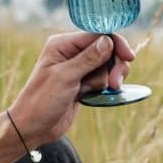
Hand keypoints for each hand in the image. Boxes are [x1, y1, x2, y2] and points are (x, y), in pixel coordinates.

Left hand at [8, 31, 135, 147]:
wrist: (33, 128)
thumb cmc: (41, 101)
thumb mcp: (65, 78)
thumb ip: (88, 59)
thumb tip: (108, 40)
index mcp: (63, 44)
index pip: (97, 34)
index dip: (115, 43)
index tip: (129, 57)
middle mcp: (71, 53)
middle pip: (106, 49)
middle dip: (114, 65)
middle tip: (114, 83)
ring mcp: (78, 68)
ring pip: (107, 66)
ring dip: (107, 79)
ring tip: (98, 91)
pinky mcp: (83, 83)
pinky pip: (103, 79)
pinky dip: (104, 87)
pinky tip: (95, 95)